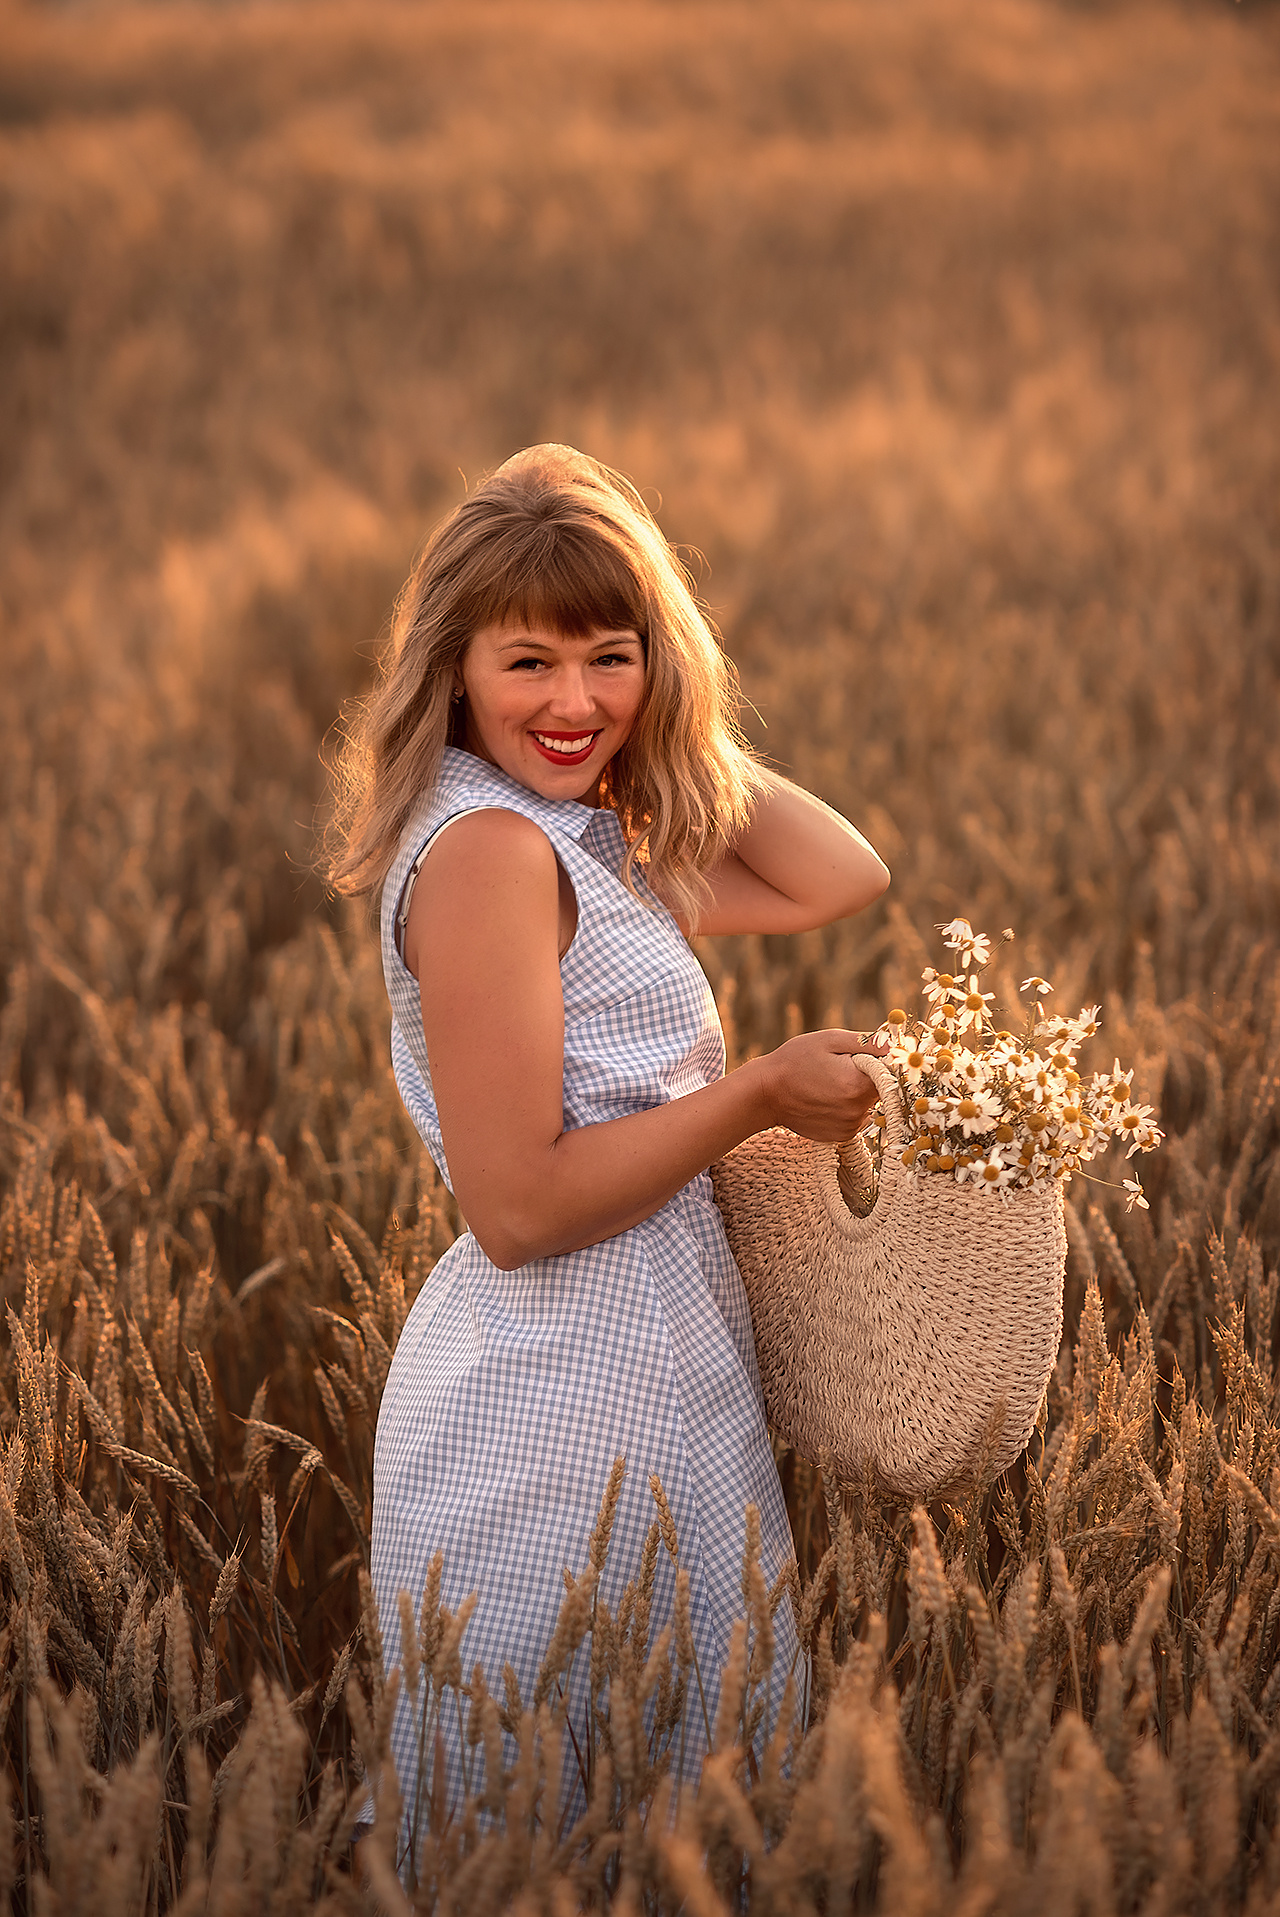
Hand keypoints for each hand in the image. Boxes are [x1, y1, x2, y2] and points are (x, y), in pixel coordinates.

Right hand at [755, 1030, 887, 1141]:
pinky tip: (826, 1099)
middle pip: (881, 1090)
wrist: (765, 1094)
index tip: (864, 1057)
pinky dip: (848, 1108)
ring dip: (857, 1094)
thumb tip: (894, 1045)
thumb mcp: (829, 1040)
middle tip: (840, 1068)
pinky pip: (856, 1118)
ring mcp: (850, 1126)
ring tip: (829, 1084)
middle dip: (868, 1077)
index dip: (881, 1062)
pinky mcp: (842, 1136)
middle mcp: (858, 1110)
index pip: (891, 1073)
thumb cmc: (794, 1061)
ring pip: (869, 1105)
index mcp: (858, 1084)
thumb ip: (866, 1042)